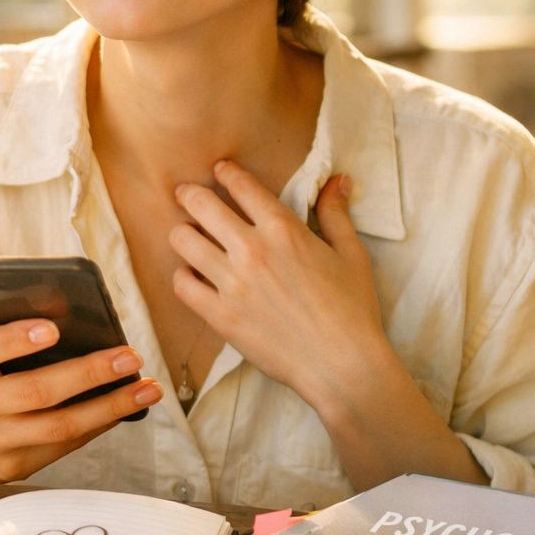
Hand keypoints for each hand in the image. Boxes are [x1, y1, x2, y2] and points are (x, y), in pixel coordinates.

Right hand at [0, 314, 161, 483]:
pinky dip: (98, 424)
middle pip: (33, 392)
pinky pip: (63, 445)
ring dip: (108, 407)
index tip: (53, 328)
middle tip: (129, 357)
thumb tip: (56, 301)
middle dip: (87, 373)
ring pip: (57, 427)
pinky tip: (125, 407)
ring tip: (147, 388)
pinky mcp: (11, 467)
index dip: (14, 340)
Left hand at [168, 160, 386, 406]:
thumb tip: (337, 179)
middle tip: (185, 194)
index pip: (242, 186)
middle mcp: (252, 249)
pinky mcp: (220, 315)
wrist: (341, 365)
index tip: (219, 170)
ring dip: (183, 233)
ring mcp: (232, 283)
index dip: (226, 173)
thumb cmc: (353, 310)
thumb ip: (336, 214)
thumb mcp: (352, 254)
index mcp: (284, 229)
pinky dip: (182, 276)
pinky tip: (192, 275)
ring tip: (187, 234)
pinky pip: (182, 285)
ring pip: (183, 241)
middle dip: (189, 194)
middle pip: (201, 205)